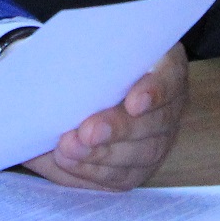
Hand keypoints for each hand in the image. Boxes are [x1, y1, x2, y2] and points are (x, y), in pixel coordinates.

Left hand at [23, 46, 187, 189]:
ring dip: (100, 156)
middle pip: (155, 123)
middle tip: (86, 132)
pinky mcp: (135, 167)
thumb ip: (72, 51)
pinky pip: (117, 177)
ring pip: (138, 156)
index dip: (156, 91)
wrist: (71, 83)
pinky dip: (88, 171)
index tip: (133, 102)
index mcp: (162, 62)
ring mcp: (156, 140)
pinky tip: (65, 162)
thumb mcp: (78, 43)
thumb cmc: (78, 56)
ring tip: (67, 149)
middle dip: (118, 130)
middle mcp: (168, 105)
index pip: (170, 76)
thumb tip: (49, 70)